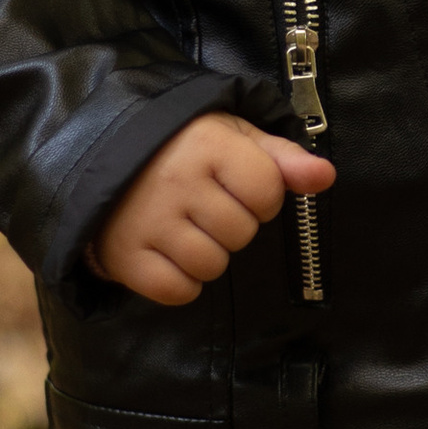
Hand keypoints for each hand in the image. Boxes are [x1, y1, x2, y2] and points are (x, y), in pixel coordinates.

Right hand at [90, 111, 333, 305]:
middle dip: (232, 225)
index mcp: (208, 146)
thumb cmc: (180, 148)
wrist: (102, 159)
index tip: (237, 185)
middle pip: (241, 233)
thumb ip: (282, 157)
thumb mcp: (232, 137)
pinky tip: (169, 254)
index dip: (262, 196)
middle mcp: (176, 182)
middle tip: (204, 206)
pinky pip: (176, 291)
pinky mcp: (125, 256)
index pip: (267, 192)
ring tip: (185, 228)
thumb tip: (325, 176)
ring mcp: (148, 222)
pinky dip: (180, 282)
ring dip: (207, 254)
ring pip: (212, 265)